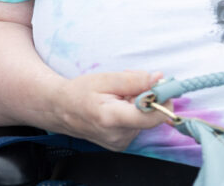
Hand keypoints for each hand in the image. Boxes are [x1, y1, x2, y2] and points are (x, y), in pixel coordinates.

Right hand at [54, 70, 174, 150]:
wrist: (60, 110)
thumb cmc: (79, 92)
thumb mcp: (105, 79)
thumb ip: (134, 80)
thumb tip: (159, 79)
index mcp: (112, 119)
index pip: (152, 117)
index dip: (163, 99)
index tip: (163, 85)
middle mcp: (118, 136)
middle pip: (150, 114)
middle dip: (145, 95)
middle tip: (127, 83)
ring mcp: (119, 143)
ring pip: (145, 118)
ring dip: (137, 102)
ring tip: (117, 94)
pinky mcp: (121, 144)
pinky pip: (137, 124)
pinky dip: (132, 111)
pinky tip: (117, 104)